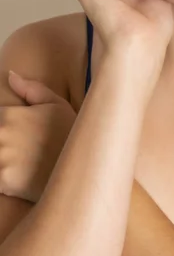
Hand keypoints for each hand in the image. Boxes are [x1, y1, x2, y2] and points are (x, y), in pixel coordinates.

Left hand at [0, 72, 75, 202]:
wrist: (84, 166)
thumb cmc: (71, 134)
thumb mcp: (57, 105)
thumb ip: (31, 89)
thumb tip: (10, 75)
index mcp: (8, 115)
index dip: (3, 127)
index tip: (13, 136)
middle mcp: (0, 134)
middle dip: (2, 144)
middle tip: (21, 150)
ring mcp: (0, 158)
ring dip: (3, 161)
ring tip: (21, 163)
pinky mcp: (3, 181)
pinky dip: (4, 181)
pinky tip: (19, 178)